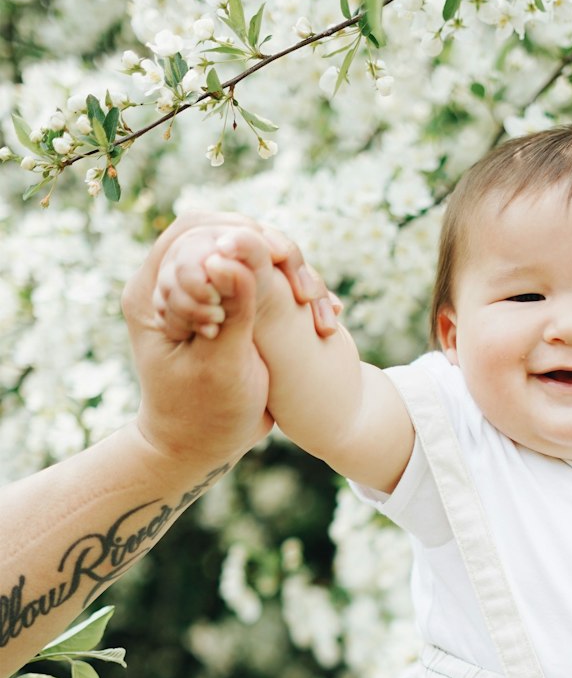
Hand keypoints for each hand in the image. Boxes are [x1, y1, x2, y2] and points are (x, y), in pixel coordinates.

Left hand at [122, 212, 337, 469]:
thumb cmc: (206, 415)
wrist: (204, 446)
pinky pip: (254, 275)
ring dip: (280, 264)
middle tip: (297, 271)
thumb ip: (231, 311)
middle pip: (216, 231)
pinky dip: (285, 282)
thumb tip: (233, 259)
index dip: (233, 238)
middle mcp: (170, 284)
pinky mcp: (223, 305)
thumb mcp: (221, 366)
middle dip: (261, 243)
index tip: (270, 267)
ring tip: (310, 295)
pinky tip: (313, 304)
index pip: (190, 234)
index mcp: (151, 294)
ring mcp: (197, 292)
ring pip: (239, 250)